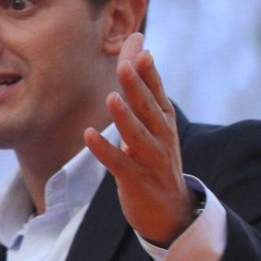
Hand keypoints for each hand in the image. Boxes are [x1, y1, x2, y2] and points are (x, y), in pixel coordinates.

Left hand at [84, 33, 195, 246]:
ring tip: (111, 98)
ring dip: (124, 117)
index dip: (149, 72)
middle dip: (137, 87)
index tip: (141, 50)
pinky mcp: (136, 180)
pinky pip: (119, 163)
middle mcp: (162, 138)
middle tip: (125, 65)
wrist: (172, 211)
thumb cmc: (156, 158)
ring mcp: (150, 160)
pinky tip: (89, 136)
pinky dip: (104, 150)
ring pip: (137, 135)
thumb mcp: (153, 124)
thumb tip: (138, 49)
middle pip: (149, 109)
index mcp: (164, 121)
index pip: (158, 93)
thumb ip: (142, 89)